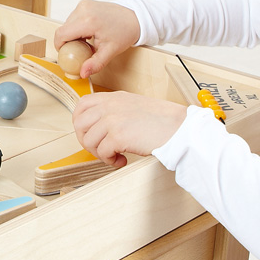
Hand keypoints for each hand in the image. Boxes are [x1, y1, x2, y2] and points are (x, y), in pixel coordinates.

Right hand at [53, 0, 140, 78]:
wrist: (135, 17)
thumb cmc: (124, 33)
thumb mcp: (110, 51)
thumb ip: (95, 64)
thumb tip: (82, 73)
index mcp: (88, 21)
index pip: (61, 34)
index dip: (60, 46)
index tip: (66, 54)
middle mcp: (83, 9)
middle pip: (63, 29)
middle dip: (68, 41)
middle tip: (81, 50)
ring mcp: (83, 4)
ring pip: (67, 23)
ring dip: (73, 34)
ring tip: (87, 41)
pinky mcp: (85, 3)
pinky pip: (73, 18)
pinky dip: (77, 27)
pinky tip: (88, 32)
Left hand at [71, 91, 186, 167]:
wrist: (180, 128)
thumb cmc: (163, 121)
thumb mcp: (134, 106)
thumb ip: (115, 111)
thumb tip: (98, 128)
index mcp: (113, 97)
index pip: (82, 105)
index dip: (81, 122)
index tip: (89, 134)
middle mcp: (110, 106)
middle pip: (79, 125)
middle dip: (87, 141)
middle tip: (101, 149)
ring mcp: (112, 120)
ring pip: (89, 141)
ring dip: (100, 154)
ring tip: (115, 156)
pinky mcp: (118, 136)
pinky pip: (102, 153)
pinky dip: (110, 161)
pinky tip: (122, 161)